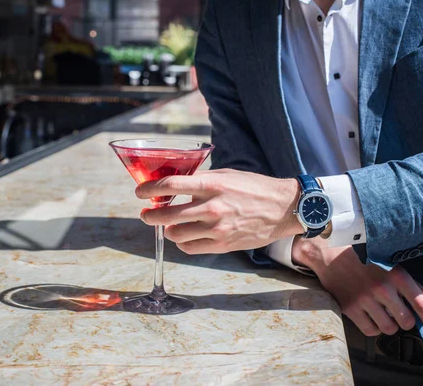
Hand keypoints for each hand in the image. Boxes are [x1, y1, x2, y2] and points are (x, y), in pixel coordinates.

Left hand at [136, 169, 303, 253]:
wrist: (283, 208)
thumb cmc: (254, 188)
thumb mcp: (227, 175)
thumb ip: (201, 180)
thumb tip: (177, 185)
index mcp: (212, 185)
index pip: (170, 185)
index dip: (148, 189)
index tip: (140, 192)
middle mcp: (212, 208)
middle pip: (166, 216)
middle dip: (149, 215)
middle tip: (146, 213)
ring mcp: (217, 229)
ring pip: (175, 235)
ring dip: (168, 229)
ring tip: (170, 224)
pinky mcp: (222, 245)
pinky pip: (190, 248)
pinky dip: (183, 242)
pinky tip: (187, 234)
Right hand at [293, 238, 422, 336]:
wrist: (328, 253)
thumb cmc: (362, 256)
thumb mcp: (390, 263)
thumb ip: (413, 282)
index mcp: (395, 274)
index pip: (421, 303)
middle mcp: (382, 288)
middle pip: (406, 321)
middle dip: (405, 320)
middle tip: (398, 313)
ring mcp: (364, 299)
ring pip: (389, 328)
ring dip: (389, 325)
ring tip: (382, 314)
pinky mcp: (349, 307)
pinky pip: (370, 331)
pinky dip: (373, 328)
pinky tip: (370, 317)